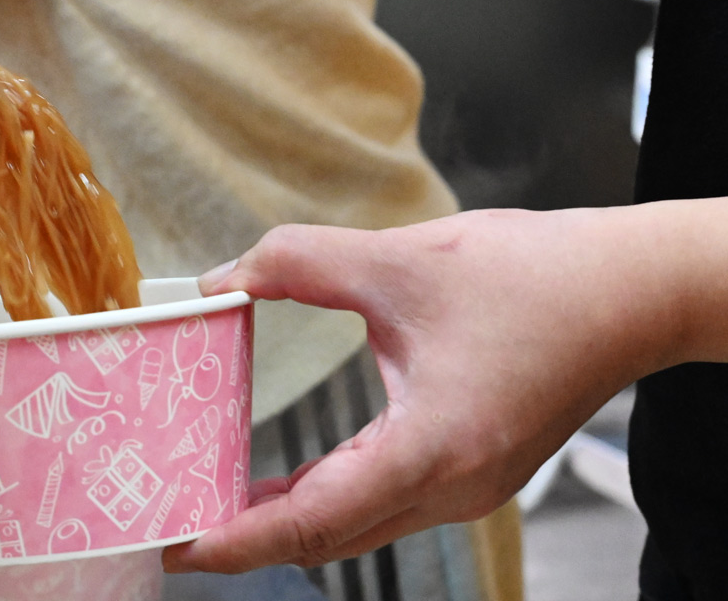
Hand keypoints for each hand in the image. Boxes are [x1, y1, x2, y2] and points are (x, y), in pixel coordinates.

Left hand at [163, 206, 682, 573]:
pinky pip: (382, 502)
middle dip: (245, 536)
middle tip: (171, 519)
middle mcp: (451, 487)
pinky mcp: (473, 468)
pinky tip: (282, 477)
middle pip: (329, 537)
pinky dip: (325, 499)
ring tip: (209, 498)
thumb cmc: (535, 278)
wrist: (633, 290)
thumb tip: (221, 278)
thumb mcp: (399, 259)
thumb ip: (296, 263)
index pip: (313, 521)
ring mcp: (468, 486)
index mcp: (431, 449)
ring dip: (284, 519)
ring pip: (356, 525)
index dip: (236, 539)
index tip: (177, 545)